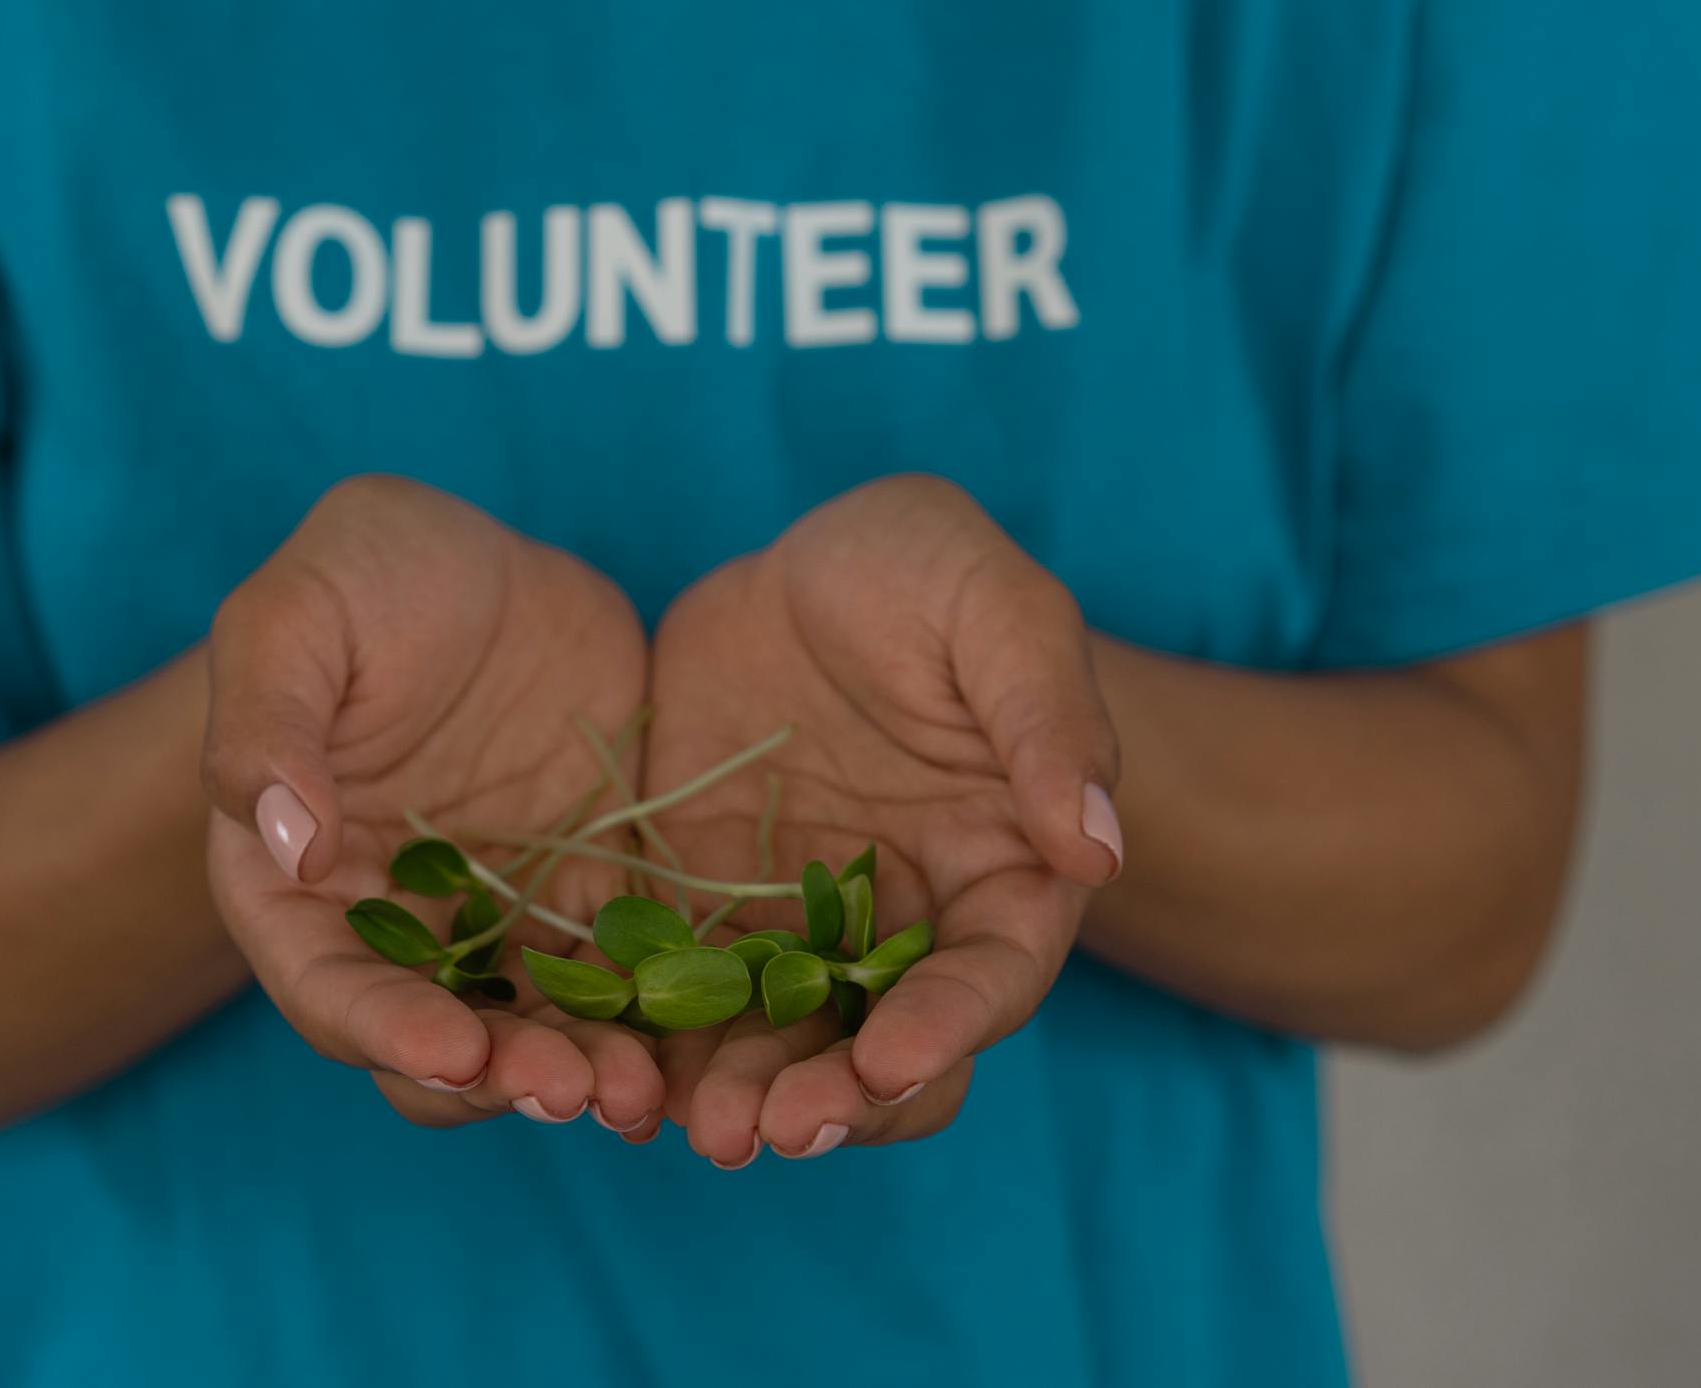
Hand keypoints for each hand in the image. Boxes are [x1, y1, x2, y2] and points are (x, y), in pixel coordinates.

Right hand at [204, 477, 664, 1133]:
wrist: (484, 561)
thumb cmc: (363, 575)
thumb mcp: (298, 614)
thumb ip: (269, 722)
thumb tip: (286, 842)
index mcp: (293, 884)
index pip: (327, 989)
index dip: (384, 1031)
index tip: (453, 1051)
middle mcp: (394, 929)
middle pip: (435, 1041)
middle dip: (501, 1079)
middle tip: (576, 1091)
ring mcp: (496, 923)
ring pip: (535, 1033)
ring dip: (584, 1073)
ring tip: (644, 1093)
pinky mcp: (588, 901)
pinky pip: (624, 980)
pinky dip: (658, 1021)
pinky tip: (714, 1035)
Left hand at [638, 475, 1120, 1166]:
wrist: (806, 569)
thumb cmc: (929, 574)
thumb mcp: (995, 604)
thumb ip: (1046, 716)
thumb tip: (1097, 847)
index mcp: (1003, 873)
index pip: (991, 977)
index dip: (946, 1028)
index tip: (890, 1065)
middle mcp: (903, 930)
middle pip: (880, 1049)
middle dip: (829, 1101)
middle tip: (760, 1131)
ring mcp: (796, 932)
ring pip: (776, 1047)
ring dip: (736, 1097)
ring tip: (682, 1125)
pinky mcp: (701, 916)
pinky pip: (674, 999)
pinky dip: (647, 1044)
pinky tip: (603, 1068)